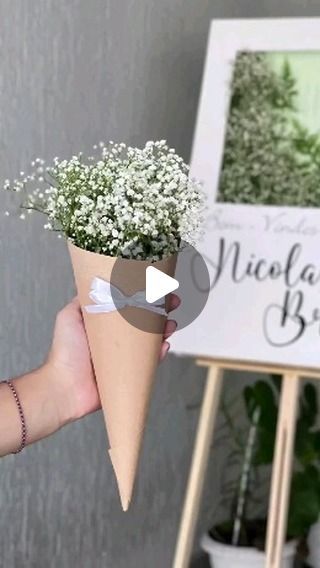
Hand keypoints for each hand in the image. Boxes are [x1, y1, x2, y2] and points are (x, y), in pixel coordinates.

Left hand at [46, 295, 179, 425]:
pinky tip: (163, 346)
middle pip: (143, 321)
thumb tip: (94, 283)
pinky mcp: (128, 373)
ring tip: (170, 325)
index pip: (128, 306)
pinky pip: (149, 362)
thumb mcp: (69, 316)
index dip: (142, 296)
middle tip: (172, 303)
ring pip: (150, 341)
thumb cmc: (65, 352)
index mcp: (103, 324)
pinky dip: (158, 354)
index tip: (156, 287)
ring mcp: (123, 356)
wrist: (65, 386)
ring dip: (163, 331)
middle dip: (160, 311)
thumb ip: (82, 301)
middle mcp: (114, 339)